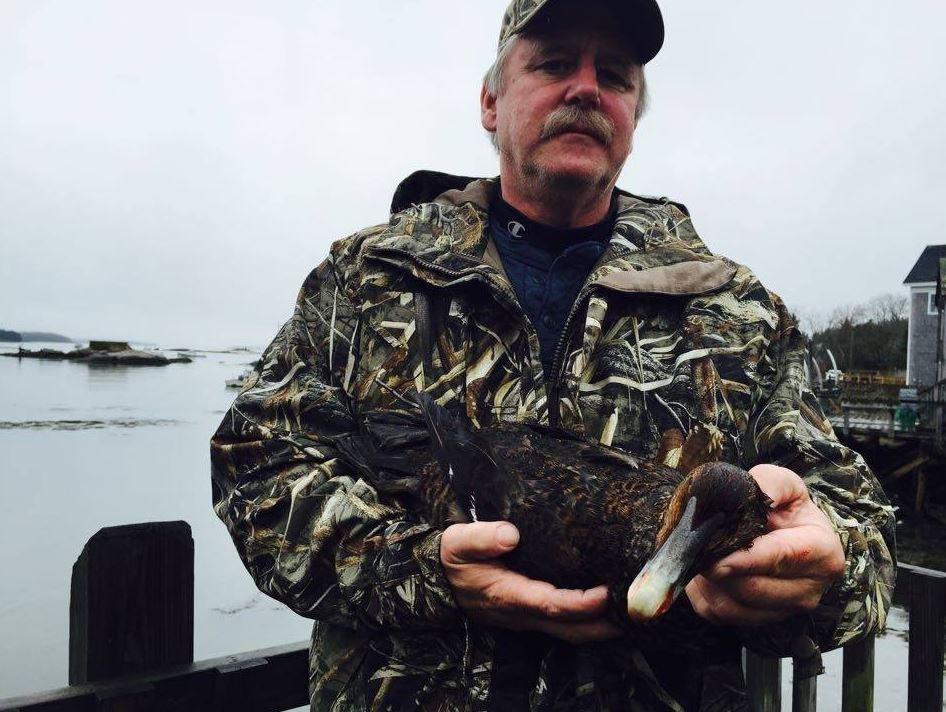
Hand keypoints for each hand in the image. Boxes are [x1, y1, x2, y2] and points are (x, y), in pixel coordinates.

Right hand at [440, 521, 621, 642]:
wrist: (438, 582)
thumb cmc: (453, 560)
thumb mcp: (457, 543)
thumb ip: (481, 538)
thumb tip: (511, 533)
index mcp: (507, 595)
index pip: (551, 604)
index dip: (580, 603)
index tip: (606, 593)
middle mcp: (522, 612)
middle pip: (570, 628)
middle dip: (605, 624)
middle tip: (637, 611)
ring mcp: (528, 617)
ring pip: (570, 630)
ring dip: (602, 626)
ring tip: (632, 613)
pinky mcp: (531, 613)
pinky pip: (565, 623)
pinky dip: (589, 620)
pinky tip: (608, 608)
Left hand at [686, 464, 845, 624]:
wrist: (789, 532)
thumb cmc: (785, 508)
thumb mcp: (784, 484)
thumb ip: (767, 484)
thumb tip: (744, 495)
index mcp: (821, 551)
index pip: (781, 558)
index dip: (745, 559)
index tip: (716, 559)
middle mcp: (808, 589)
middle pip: (752, 588)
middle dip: (718, 569)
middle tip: (694, 547)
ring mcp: (783, 610)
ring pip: (733, 606)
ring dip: (708, 582)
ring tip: (700, 554)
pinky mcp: (757, 620)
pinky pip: (719, 614)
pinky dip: (703, 594)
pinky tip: (703, 572)